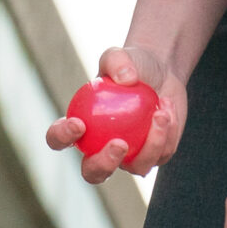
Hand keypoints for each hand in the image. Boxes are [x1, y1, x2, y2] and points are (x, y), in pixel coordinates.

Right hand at [47, 45, 187, 181]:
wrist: (161, 74)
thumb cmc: (131, 65)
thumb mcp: (121, 55)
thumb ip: (117, 61)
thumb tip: (126, 80)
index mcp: (79, 127)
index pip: (59, 139)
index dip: (62, 137)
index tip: (79, 124)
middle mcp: (99, 149)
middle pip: (93, 172)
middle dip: (103, 164)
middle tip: (119, 143)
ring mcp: (127, 158)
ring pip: (135, 168)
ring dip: (151, 144)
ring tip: (160, 113)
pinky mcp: (154, 157)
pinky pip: (160, 154)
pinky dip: (167, 133)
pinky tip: (167, 108)